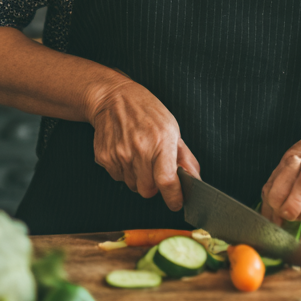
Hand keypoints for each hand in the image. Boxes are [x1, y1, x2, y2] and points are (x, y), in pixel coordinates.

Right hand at [84, 73, 199, 211]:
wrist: (113, 98)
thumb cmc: (146, 111)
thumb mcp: (172, 128)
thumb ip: (185, 157)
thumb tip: (196, 180)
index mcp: (161, 141)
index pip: (167, 181)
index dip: (173, 197)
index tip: (177, 203)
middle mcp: (139, 150)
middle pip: (148, 191)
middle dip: (154, 186)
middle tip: (154, 169)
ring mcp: (119, 154)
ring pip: (132, 186)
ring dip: (138, 178)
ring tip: (138, 155)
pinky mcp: (104, 157)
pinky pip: (118, 177)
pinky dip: (124, 170)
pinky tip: (125, 151)